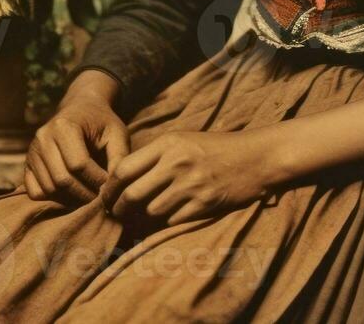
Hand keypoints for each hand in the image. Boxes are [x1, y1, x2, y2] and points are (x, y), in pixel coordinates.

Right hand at [24, 74, 129, 206]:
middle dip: (84, 193)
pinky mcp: (28, 164)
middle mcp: (43, 137)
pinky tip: (70, 192)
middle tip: (100, 195)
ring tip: (88, 193)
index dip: (97, 180)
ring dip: (70, 198)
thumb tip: (114, 188)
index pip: (79, 165)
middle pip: (62, 179)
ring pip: (49, 188)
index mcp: (64, 126)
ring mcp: (32, 151)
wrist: (80, 109)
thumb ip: (119, 158)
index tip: (109, 184)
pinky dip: (52, 198)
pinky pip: (35, 192)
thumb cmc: (101, 122)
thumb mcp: (117, 134)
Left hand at [98, 129, 279, 226]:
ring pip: (150, 211)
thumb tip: (122, 178)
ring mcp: (191, 185)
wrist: (255, 158)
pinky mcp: (204, 204)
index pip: (124, 169)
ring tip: (138, 219)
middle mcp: (176, 163)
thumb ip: (154, 156)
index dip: (110, 187)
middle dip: (118, 209)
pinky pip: (172, 221)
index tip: (107, 195)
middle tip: (116, 214)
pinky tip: (166, 218)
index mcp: (168, 144)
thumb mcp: (182, 140)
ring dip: (142, 218)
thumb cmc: (215, 148)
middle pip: (132, 194)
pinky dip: (165, 222)